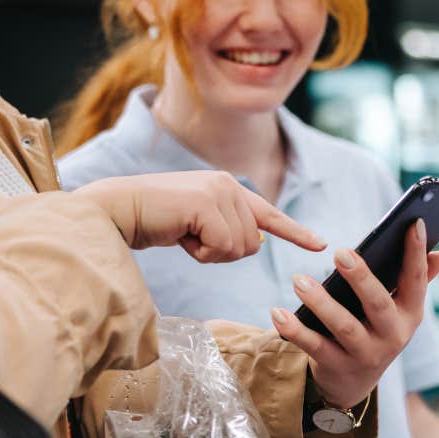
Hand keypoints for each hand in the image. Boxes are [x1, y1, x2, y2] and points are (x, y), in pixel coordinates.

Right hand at [74, 171, 325, 259]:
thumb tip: (255, 241)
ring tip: (182, 233)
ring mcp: (218, 192)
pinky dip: (201, 253)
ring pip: (240, 248)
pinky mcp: (207, 204)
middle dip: (220, 252)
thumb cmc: (151, 219)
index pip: (267, 213)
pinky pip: (223, 247)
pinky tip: (180, 236)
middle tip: (189, 237)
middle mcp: (227, 184)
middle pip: (251, 243)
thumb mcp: (194, 223)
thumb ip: (224, 228)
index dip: (294, 231)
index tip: (320, 244)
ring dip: (209, 252)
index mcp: (225, 186)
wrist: (119, 209)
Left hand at [271, 218, 438, 408]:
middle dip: (361, 278)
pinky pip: (313, 346)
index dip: (416, 254)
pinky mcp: (336, 366)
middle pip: (378, 304)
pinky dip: (294, 330)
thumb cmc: (373, 330)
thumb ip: (416, 282)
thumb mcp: (397, 310)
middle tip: (339, 252)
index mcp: (409, 315)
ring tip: (298, 280)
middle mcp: (392, 335)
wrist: (352, 383)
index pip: (415, 281)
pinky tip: (276, 312)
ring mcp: (365, 354)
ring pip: (344, 327)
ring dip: (320, 302)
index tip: (413, 224)